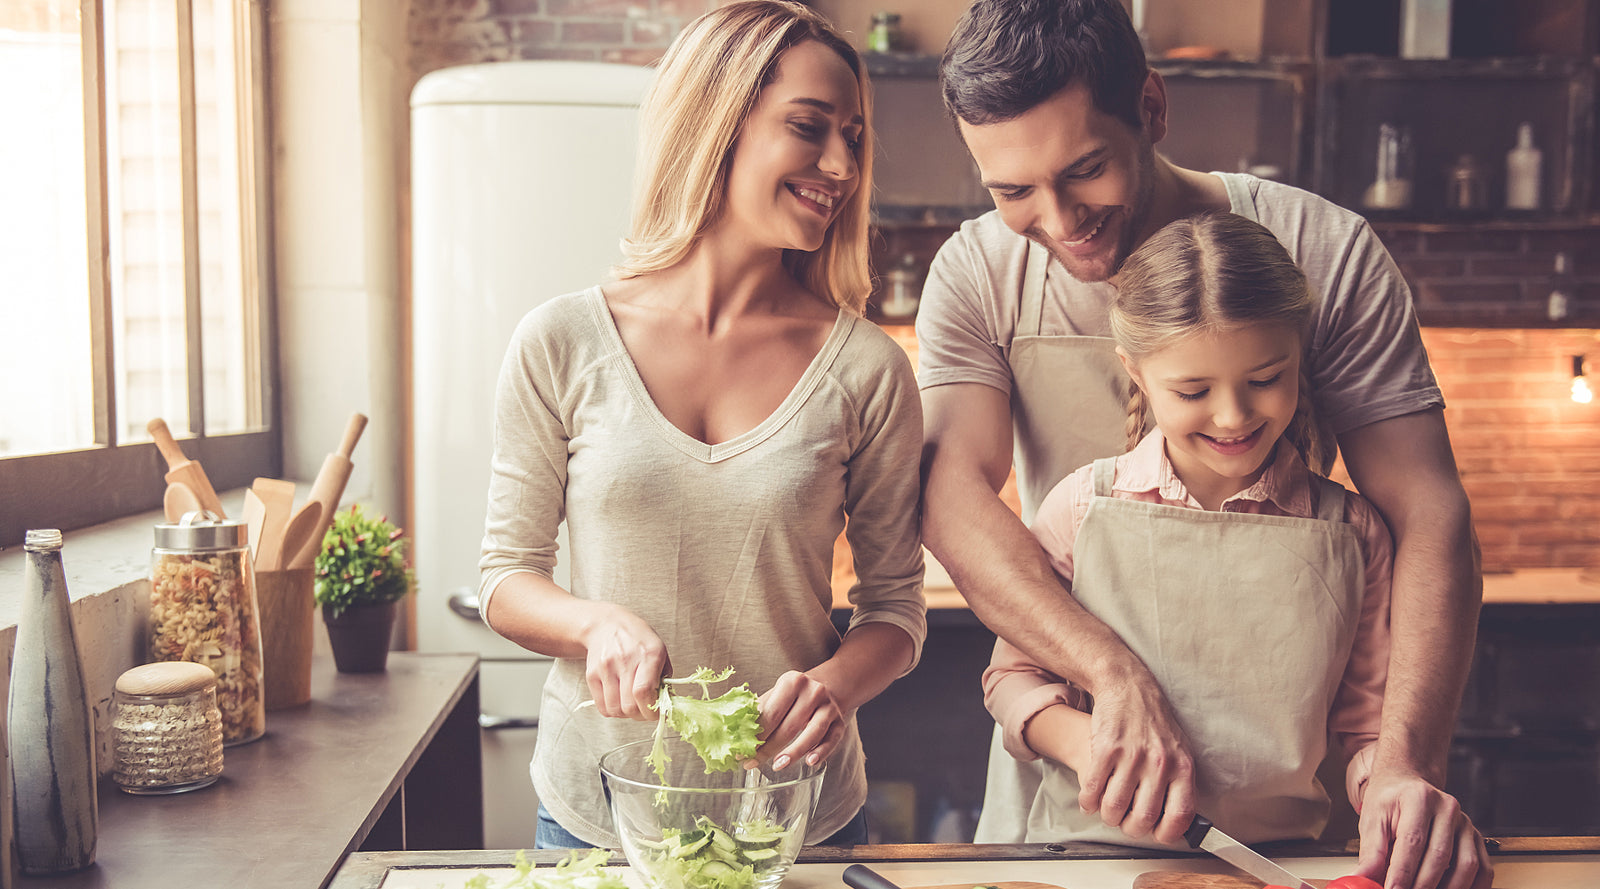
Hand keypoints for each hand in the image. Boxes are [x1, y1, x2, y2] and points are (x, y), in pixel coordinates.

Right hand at [581, 607, 668, 720]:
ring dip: (626, 714)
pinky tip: (619, 700)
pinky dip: (613, 711)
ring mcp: (606, 668)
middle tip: (645, 710)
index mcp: (648, 654)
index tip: (658, 713)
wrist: (606, 624)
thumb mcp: (659, 651)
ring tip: (632, 704)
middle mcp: (625, 660)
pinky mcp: (592, 675)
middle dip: (640, 715)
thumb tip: (666, 706)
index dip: (652, 711)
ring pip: (615, 710)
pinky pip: (602, 707)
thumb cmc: (637, 639)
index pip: (644, 692)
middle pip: (629, 706)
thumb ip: (664, 679)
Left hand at [751, 670, 847, 770]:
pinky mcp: (840, 722)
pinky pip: (831, 740)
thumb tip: (737, 735)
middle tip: (751, 763)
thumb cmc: (795, 694)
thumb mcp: (777, 693)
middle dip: (768, 748)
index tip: (741, 752)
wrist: (829, 684)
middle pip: (789, 726)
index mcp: (792, 682)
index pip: (772, 713)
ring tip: (777, 766)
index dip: (755, 734)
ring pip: (812, 733)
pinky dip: (821, 752)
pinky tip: (810, 762)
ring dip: (793, 752)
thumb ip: (760, 711)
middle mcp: (813, 692)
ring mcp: (829, 707)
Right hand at [1079, 675, 1196, 844]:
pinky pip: (1092, 790)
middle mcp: (1158, 763)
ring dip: (1107, 816)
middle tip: (1125, 822)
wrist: (1128, 687)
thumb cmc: (1154, 723)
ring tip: (1107, 810)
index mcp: (1182, 767)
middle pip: (1142, 818)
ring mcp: (1131, 756)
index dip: (1165, 834)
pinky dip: (1087, 801)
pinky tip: (1089, 799)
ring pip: (1113, 808)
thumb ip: (1179, 784)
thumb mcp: (1179, 750)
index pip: (1179, 816)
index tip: (1156, 833)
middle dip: (1130, 828)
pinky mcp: (1105, 749)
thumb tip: (1177, 823)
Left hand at [1354, 768, 1492, 888]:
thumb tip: (1362, 878)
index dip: (1403, 871)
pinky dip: (1472, 887)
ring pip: (1466, 865)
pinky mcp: (1476, 837)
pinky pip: (1484, 868)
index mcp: (1418, 798)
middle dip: (1422, 884)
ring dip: (1448, 888)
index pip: (1413, 841)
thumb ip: (1371, 851)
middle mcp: (1448, 808)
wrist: (1407, 783)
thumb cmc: (1390, 801)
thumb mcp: (1372, 819)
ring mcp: (1466, 823)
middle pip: (1440, 856)